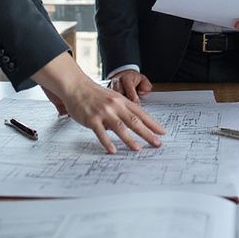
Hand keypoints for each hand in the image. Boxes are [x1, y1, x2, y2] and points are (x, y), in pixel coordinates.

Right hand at [33, 51, 165, 153]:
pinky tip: (113, 150)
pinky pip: (101, 133)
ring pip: (120, 128)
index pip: (142, 114)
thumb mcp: (112, 98)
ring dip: (130, 140)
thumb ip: (121, 110)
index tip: (162, 132)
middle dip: (148, 134)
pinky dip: (107, 142)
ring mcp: (104, 113)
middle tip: (157, 143)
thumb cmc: (94, 93)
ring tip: (138, 149)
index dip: (153, 124)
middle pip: (135, 122)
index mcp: (122, 101)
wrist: (76, 86)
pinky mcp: (92, 119)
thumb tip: (130, 124)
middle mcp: (115, 106)